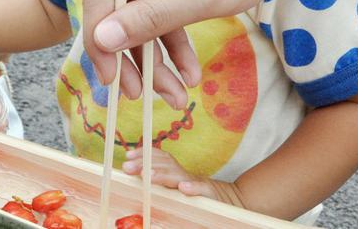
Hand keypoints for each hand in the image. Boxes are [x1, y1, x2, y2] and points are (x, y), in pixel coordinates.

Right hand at [80, 0, 296, 104]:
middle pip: (116, 7)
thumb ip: (153, 17)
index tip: (111, 80)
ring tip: (175, 96)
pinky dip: (171, 43)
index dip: (100, 38)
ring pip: (137, 16)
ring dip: (154, 57)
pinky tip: (189, 73)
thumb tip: (102, 39)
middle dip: (131, 55)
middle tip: (139, 96)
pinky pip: (158, 12)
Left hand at [122, 148, 245, 206]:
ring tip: (148, 175)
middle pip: (164, 164)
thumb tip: (137, 176)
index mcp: (175, 174)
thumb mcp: (177, 188)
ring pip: (179, 176)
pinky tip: (184, 188)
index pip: (159, 159)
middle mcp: (184, 176)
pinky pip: (202, 190)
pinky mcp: (210, 195)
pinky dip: (193, 187)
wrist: (230, 201)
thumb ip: (162, 183)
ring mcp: (197, 184)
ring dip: (163, 174)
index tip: (127, 155)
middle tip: (127, 166)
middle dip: (145, 163)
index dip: (143, 155)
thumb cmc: (197, 197)